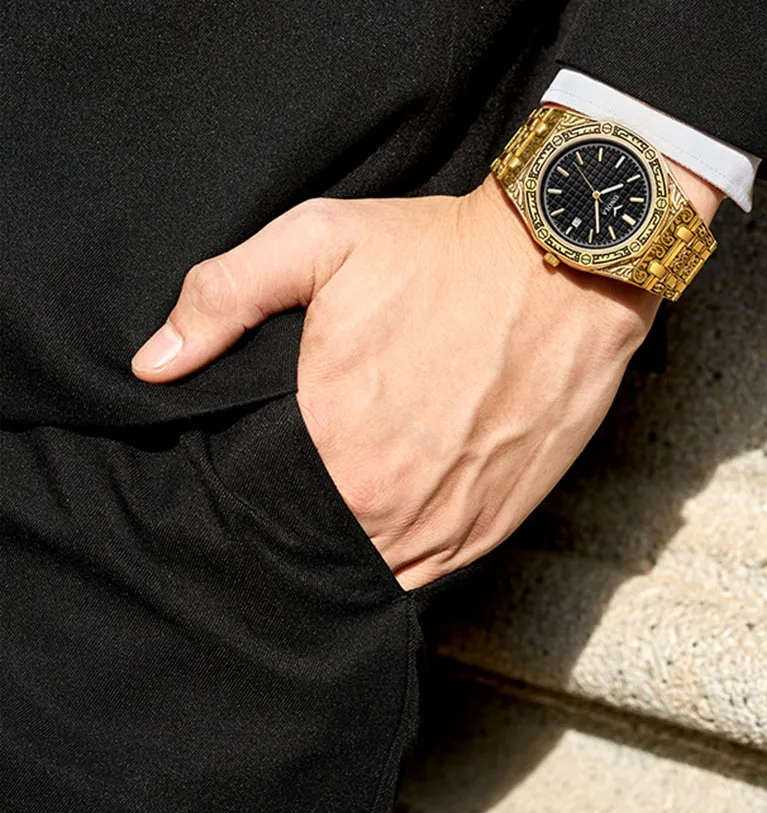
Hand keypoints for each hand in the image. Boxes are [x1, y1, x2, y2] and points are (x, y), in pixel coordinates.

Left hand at [131, 176, 658, 588]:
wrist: (567, 259)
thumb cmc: (441, 250)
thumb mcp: (318, 241)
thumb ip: (223, 297)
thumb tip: (152, 365)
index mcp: (330, 436)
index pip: (258, 502)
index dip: (247, 492)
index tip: (249, 470)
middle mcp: (387, 496)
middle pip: (313, 541)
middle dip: (296, 521)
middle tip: (293, 485)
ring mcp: (448, 518)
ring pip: (371, 567)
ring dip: (350, 546)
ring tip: (340, 507)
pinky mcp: (498, 522)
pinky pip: (431, 571)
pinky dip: (405, 555)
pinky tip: (391, 520)